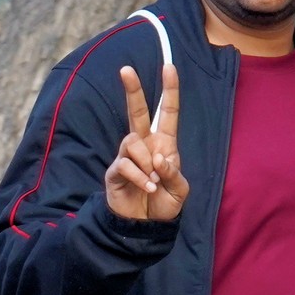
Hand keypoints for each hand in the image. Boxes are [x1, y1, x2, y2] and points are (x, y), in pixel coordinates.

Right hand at [104, 62, 187, 220]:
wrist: (145, 226)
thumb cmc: (164, 205)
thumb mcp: (179, 190)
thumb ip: (172, 172)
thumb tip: (158, 158)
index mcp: (164, 145)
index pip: (167, 113)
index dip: (170, 90)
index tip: (169, 67)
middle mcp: (145, 145)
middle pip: (136, 112)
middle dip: (133, 90)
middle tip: (126, 69)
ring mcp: (128, 157)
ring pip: (132, 141)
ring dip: (145, 161)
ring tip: (153, 182)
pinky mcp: (115, 171)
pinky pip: (125, 163)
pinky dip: (139, 176)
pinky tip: (147, 188)